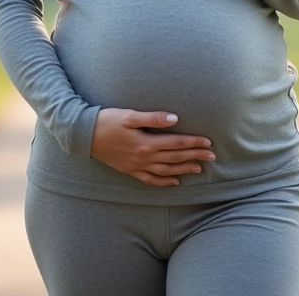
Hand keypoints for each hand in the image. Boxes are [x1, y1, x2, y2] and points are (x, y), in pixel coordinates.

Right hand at [90, 108, 214, 186]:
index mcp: (146, 143)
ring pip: (166, 171)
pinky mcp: (130, 171)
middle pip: (175, 158)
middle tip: (213, 156)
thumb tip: (175, 119)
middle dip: (195, 156)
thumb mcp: (129, 115)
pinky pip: (150, 180)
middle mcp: (144, 157)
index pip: (176, 144)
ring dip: (184, 170)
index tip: (208, 142)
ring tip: (199, 168)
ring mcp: (137, 166)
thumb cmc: (107, 121)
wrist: (85, 135)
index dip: (193, 143)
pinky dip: (164, 182)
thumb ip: (152, 118)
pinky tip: (175, 183)